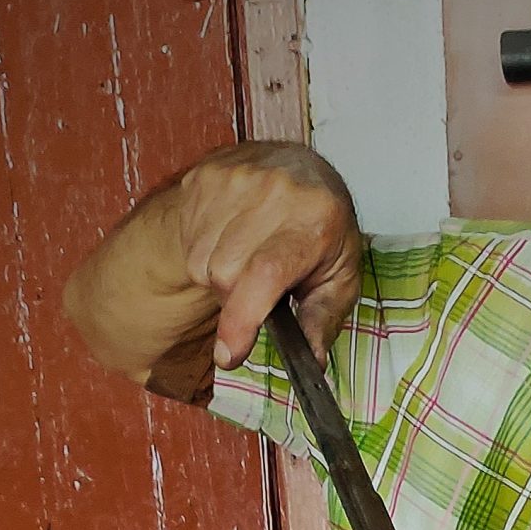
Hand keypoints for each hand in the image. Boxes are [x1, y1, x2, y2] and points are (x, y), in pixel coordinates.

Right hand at [174, 142, 360, 367]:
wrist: (300, 167)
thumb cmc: (323, 228)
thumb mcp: (340, 277)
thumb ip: (323, 320)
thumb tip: (311, 362)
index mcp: (314, 220)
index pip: (265, 273)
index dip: (242, 319)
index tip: (230, 355)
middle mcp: (273, 192)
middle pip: (225, 275)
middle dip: (237, 298)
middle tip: (262, 288)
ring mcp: (235, 179)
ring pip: (202, 261)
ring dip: (220, 276)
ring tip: (248, 260)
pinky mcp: (207, 176)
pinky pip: (190, 240)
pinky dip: (206, 252)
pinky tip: (232, 240)